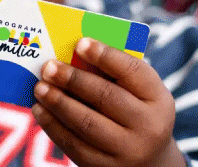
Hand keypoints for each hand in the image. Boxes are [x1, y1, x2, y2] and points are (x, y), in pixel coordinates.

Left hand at [32, 37, 184, 166]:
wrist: (149, 162)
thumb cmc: (136, 112)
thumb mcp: (138, 93)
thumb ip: (114, 74)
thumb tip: (73, 54)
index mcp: (158, 98)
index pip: (132, 71)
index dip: (105, 55)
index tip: (80, 43)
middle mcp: (149, 126)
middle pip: (106, 97)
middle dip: (73, 79)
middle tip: (48, 66)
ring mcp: (128, 151)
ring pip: (86, 123)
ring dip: (58, 102)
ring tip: (40, 87)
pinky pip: (74, 145)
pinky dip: (53, 126)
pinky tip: (40, 110)